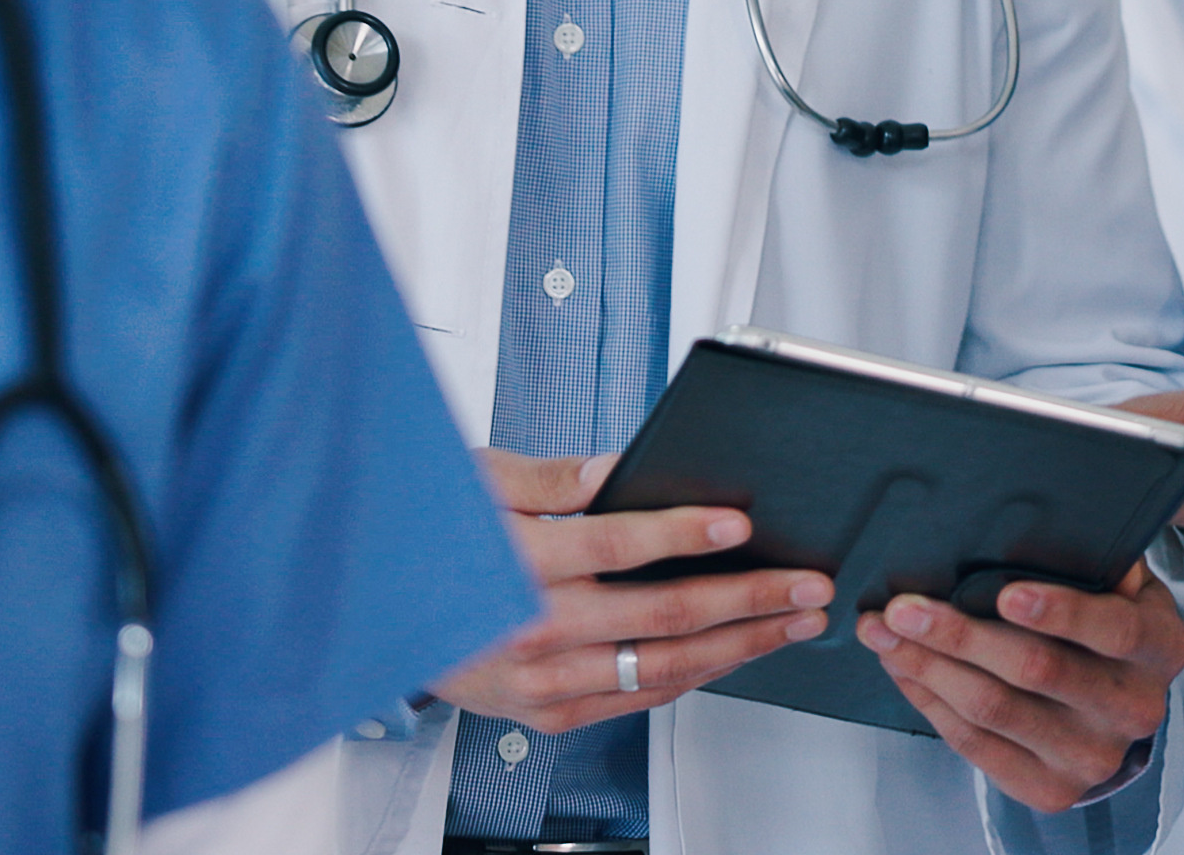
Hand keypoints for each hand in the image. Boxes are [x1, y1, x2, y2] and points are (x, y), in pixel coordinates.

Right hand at [428, 450, 833, 734]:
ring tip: (792, 621)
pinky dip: (694, 675)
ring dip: (739, 645)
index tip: (739, 525)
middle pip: (662, 616)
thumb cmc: (431, 545)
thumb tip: (615, 469)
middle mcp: (534, 631)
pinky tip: (734, 652)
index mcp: (516, 566)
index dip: (684, 534)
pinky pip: (639, 698)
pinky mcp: (550, 713)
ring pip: (663, 666)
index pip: (617, 547)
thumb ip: (550, 480)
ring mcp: (544, 681)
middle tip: (805, 584)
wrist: (379, 622)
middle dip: (748, 599)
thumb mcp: (475, 486)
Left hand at [861, 562, 1183, 812]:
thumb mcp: (1121, 586)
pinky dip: (930, 702)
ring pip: (993, 709)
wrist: (1119, 710)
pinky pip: (975, 745)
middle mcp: (1132, 709)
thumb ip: (1095, 559)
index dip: (1060, 612)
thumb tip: (1054, 520)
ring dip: (927, 667)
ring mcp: (1092, 758)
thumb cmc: (1108, 626)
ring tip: (882, 634)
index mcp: (1159, 647)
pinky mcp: (1050, 790)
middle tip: (903, 608)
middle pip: (1036, 671)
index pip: (1111, 629)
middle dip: (959, 635)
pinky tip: (903, 669)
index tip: (1007, 593)